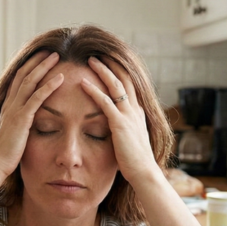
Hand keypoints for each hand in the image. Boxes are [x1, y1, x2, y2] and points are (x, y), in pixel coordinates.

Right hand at [0, 51, 63, 176]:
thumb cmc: (5, 154)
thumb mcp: (13, 134)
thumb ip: (20, 124)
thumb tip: (27, 122)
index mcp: (8, 107)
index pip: (18, 80)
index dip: (29, 66)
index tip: (41, 57)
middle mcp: (10, 104)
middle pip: (24, 74)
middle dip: (37, 60)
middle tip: (51, 50)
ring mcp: (15, 110)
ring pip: (30, 81)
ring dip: (44, 67)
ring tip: (57, 56)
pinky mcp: (22, 119)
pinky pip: (37, 98)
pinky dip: (49, 85)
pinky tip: (60, 78)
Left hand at [81, 57, 158, 184]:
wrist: (144, 173)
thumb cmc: (135, 162)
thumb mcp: (130, 140)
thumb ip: (123, 130)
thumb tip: (115, 127)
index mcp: (137, 113)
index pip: (129, 86)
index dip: (119, 72)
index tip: (109, 61)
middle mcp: (135, 110)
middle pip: (124, 78)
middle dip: (112, 64)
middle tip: (99, 52)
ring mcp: (129, 115)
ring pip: (116, 85)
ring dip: (102, 71)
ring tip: (91, 59)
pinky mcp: (120, 124)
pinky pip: (105, 102)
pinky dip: (93, 90)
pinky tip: (82, 83)